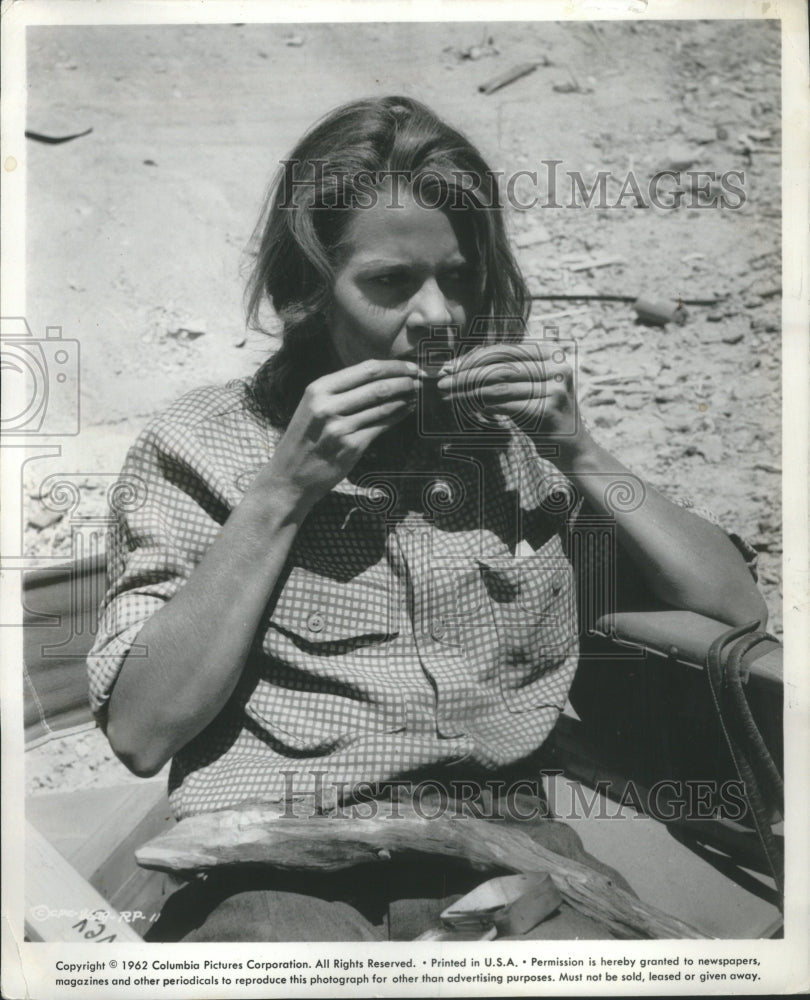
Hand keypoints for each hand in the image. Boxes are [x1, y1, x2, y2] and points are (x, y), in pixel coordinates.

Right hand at [255, 358, 419, 510]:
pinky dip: (398, 417)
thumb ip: (340, 391)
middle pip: (378, 386)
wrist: (290, 477)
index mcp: (318, 389)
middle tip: (423, 379)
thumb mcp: (312, 406)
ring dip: (406, 399)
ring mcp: (340, 427)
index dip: (394, 366)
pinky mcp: (351, 447)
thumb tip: (380, 375)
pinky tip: (407, 412)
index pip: (365, 369)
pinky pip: (382, 426)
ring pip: (383, 406)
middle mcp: (327, 406)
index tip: (412, 367)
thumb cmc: (304, 439)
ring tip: (418, 395)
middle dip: (406, 380)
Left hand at [435, 342, 592, 458]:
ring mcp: (555, 387)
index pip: (505, 350)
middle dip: (467, 374)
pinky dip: (483, 405)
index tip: (450, 367)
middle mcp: (557, 366)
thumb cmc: (540, 414)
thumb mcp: (525, 386)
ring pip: (500, 385)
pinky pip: (507, 404)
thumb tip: (459, 365)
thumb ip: (502, 372)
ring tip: (448, 395)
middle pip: (500, 367)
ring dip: (469, 391)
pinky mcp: (549, 408)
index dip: (474, 357)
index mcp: (551, 352)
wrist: (571, 447)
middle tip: (443, 382)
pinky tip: (466, 406)